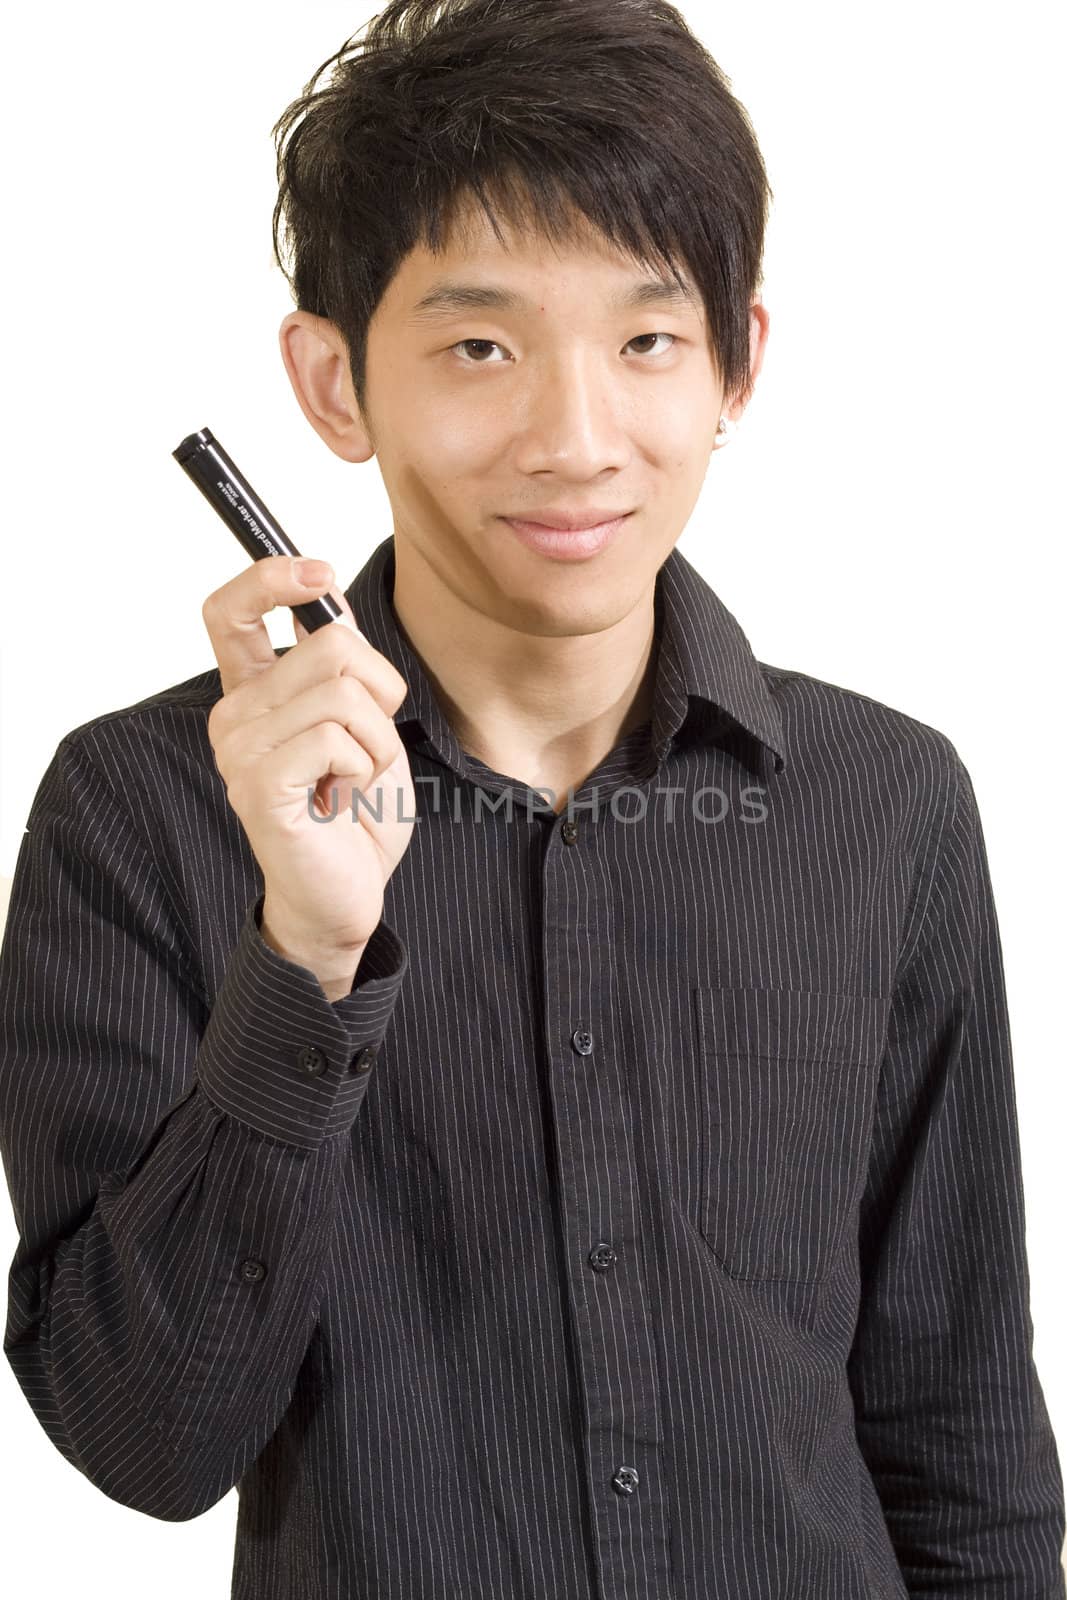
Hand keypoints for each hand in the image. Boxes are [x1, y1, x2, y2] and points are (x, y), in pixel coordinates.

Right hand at [202, 555, 413, 961]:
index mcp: (254, 694)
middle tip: (369, 748)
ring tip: (353, 781)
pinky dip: (364, 769)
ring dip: (377, 741)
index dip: (271, 577)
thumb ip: (344, 669)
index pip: (231, 611)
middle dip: (382, 693)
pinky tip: (341, 801)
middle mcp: (235, 714)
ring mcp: (240, 748)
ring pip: (344, 692)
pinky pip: (338, 738)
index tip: (318, 573)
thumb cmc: (355, 817)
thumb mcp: (364, 725)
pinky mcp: (259, 783)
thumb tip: (328, 604)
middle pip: (330, 644)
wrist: (343, 898)